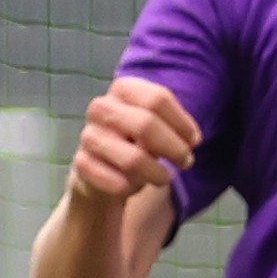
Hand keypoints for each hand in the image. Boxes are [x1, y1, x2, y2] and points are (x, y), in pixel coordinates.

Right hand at [63, 76, 200, 208]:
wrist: (99, 171)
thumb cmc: (135, 141)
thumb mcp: (155, 125)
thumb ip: (172, 125)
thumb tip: (191, 139)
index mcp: (122, 89)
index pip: (157, 98)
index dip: (182, 123)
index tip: (195, 141)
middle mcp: (101, 108)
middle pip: (145, 124)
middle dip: (174, 148)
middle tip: (186, 162)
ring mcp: (89, 136)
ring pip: (132, 158)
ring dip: (156, 173)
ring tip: (163, 178)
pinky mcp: (82, 165)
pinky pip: (117, 182)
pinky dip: (132, 188)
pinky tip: (134, 185)